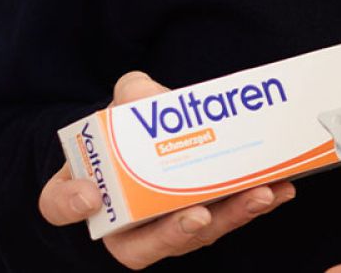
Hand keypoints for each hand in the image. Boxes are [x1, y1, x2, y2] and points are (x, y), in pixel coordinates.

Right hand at [37, 71, 298, 268]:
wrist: (160, 141)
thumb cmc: (132, 127)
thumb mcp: (126, 102)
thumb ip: (133, 96)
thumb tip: (148, 98)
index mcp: (82, 192)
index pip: (60, 206)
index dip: (70, 203)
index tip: (88, 195)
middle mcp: (120, 224)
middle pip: (141, 244)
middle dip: (174, 231)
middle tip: (199, 215)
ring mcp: (164, 229)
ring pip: (192, 237)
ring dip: (228, 219)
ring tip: (259, 195)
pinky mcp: (205, 222)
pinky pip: (227, 221)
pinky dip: (253, 206)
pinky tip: (280, 188)